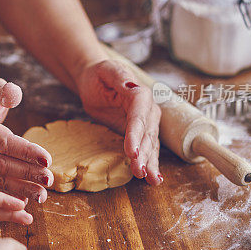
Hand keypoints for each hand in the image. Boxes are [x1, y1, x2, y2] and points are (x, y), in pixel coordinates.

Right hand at [0, 77, 52, 201]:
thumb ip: (2, 89)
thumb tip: (14, 95)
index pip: (3, 142)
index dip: (25, 152)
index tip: (47, 159)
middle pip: (1, 163)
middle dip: (27, 173)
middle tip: (49, 179)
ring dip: (21, 188)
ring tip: (42, 195)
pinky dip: (11, 193)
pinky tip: (28, 199)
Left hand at [77, 60, 161, 184]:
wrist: (96, 81)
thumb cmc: (99, 75)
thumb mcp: (106, 70)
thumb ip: (118, 76)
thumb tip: (130, 84)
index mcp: (140, 94)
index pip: (139, 117)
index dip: (136, 135)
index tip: (131, 152)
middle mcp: (148, 110)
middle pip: (147, 134)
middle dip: (144, 154)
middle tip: (138, 171)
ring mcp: (146, 123)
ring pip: (150, 145)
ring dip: (150, 162)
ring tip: (150, 179)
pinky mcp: (140, 134)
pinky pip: (147, 149)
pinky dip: (150, 163)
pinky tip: (153, 178)